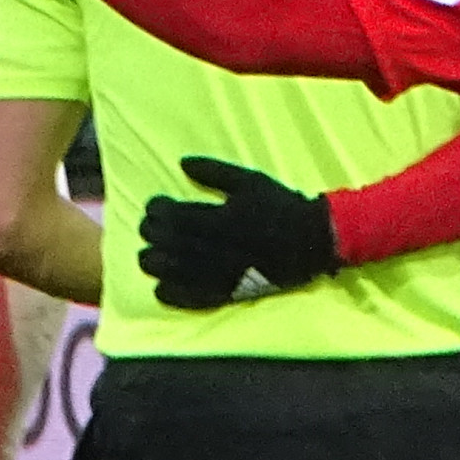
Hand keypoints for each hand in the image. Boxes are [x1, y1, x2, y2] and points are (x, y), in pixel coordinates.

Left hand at [136, 154, 341, 309]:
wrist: (312, 240)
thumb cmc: (280, 206)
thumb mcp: (250, 181)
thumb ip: (214, 172)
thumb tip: (181, 163)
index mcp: (222, 218)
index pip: (176, 216)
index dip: (158, 211)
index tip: (154, 206)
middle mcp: (219, 247)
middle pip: (172, 243)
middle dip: (153, 235)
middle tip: (147, 229)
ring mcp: (223, 272)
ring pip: (178, 272)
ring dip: (156, 265)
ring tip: (148, 258)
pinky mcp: (231, 291)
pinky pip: (197, 296)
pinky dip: (175, 295)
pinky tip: (161, 290)